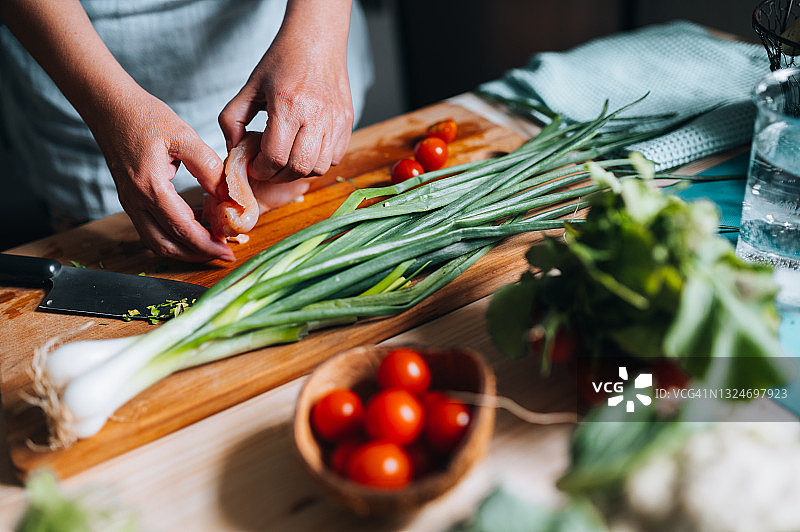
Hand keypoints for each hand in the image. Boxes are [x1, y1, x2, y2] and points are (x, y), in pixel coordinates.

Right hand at [94, 91, 234, 261]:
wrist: (109, 106)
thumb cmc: (144, 116)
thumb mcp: (183, 135)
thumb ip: (207, 166)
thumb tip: (226, 194)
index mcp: (150, 187)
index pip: (183, 230)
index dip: (208, 245)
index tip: (228, 253)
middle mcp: (136, 201)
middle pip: (168, 245)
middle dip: (197, 255)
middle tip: (223, 253)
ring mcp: (130, 202)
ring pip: (157, 241)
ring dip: (185, 248)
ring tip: (212, 242)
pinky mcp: (130, 198)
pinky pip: (152, 227)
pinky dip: (174, 233)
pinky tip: (196, 223)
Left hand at [218, 0, 353, 183]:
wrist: (317, 40)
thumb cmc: (284, 61)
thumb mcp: (250, 87)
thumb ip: (232, 119)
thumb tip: (233, 148)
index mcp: (288, 105)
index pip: (275, 157)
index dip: (261, 169)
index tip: (254, 165)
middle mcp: (315, 115)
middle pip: (298, 168)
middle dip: (278, 175)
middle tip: (268, 166)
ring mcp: (335, 120)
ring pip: (318, 168)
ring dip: (299, 171)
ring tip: (287, 158)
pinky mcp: (347, 122)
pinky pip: (334, 158)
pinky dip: (319, 162)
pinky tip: (305, 149)